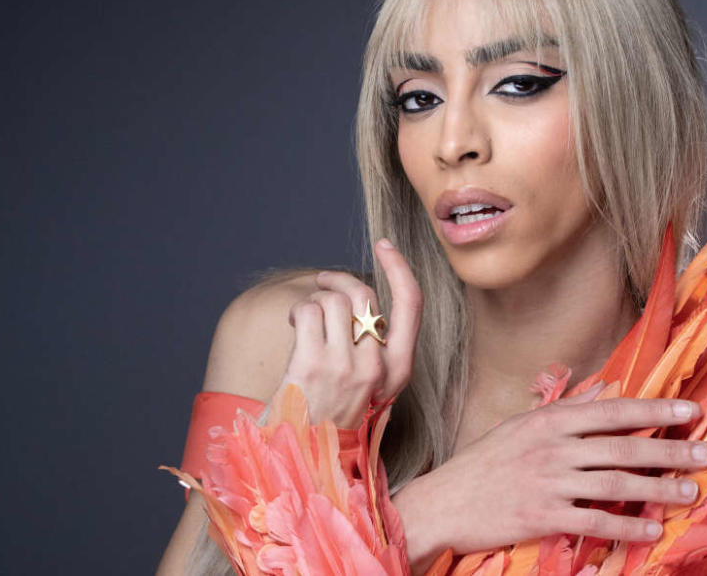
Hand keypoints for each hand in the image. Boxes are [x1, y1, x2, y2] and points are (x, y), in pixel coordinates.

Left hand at [276, 238, 421, 427]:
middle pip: (366, 294)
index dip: (400, 268)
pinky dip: (299, 310)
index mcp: (397, 373)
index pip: (411, 305)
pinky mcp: (313, 365)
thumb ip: (373, 352)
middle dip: (340, 278)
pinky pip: (309, 312)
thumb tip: (360, 305)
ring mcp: (346, 366)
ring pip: (335, 300)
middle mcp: (377, 368)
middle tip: (324, 280)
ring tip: (304, 317)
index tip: (385, 246)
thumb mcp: (369, 390)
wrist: (301, 460)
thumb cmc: (331, 422)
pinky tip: (294, 325)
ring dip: (315, 299)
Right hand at [392, 386, 706, 564]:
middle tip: (704, 452)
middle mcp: (553, 447)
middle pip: (622, 446)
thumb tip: (606, 390)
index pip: (613, 410)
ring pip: (615, 483)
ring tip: (689, 490)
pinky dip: (626, 525)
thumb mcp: (521, 425)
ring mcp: (549, 482)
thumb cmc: (484, 463)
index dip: (655, 409)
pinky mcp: (543, 516)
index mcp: (550, 420)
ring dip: (657, 488)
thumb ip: (567, 410)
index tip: (690, 410)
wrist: (443, 501)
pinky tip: (651, 530)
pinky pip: (594, 521)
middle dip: (669, 448)